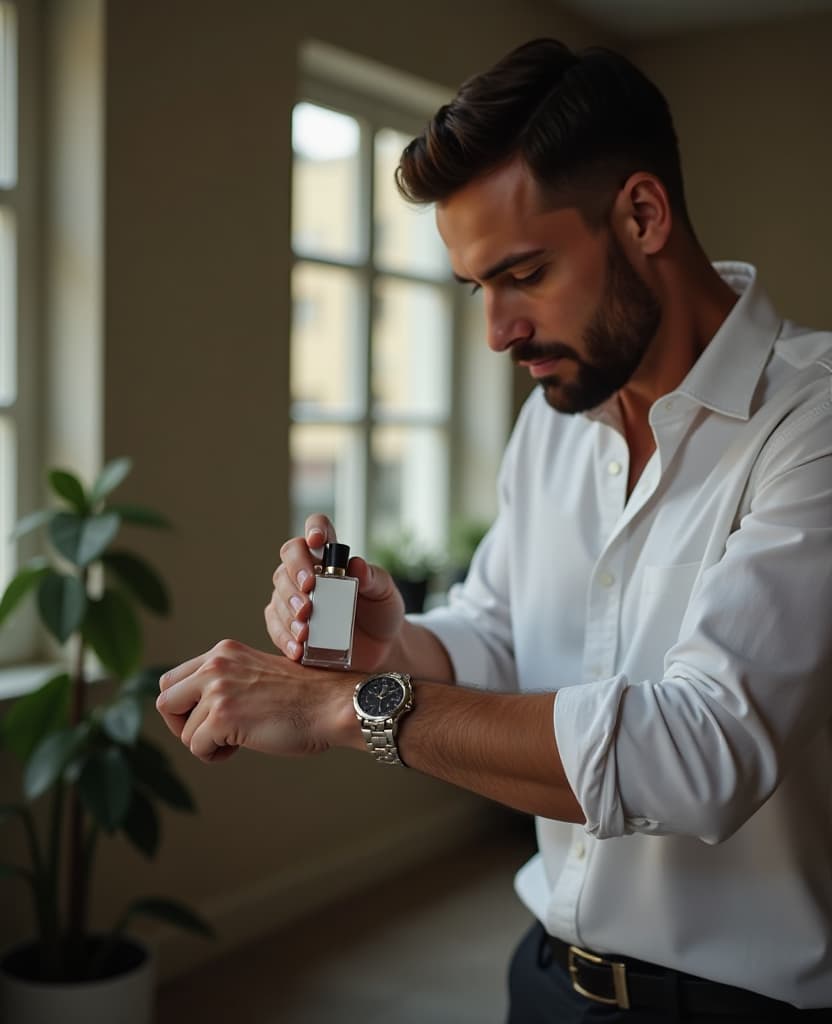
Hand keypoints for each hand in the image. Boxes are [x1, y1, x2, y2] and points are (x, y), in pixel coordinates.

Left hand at [156, 639, 360, 762]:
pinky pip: (197, 747)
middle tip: (210, 735)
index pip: (174, 680)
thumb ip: (227, 681)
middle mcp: (215, 665)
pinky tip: (241, 747)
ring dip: (206, 744)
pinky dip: (215, 756)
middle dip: (182, 725)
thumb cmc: (304, 698)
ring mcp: (217, 689)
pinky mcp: (222, 716)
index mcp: (223, 652)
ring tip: (237, 741)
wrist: (333, 704)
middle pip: (166, 701)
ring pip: (184, 731)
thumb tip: (197, 709)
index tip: (207, 719)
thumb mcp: (256, 674)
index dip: (184, 706)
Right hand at [265, 514, 404, 670]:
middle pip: (289, 559)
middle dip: (295, 577)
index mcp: (332, 557)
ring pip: (278, 593)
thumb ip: (374, 578)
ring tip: (305, 632)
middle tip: (308, 601)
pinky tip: (298, 648)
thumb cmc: (381, 612)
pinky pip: (276, 626)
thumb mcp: (385, 593)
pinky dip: (285, 637)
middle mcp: (309, 572)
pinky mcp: (288, 624)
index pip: (318, 530)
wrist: (380, 648)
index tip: (316, 541)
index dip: (314, 528)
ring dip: (289, 612)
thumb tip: (356, 564)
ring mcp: (295, 597)